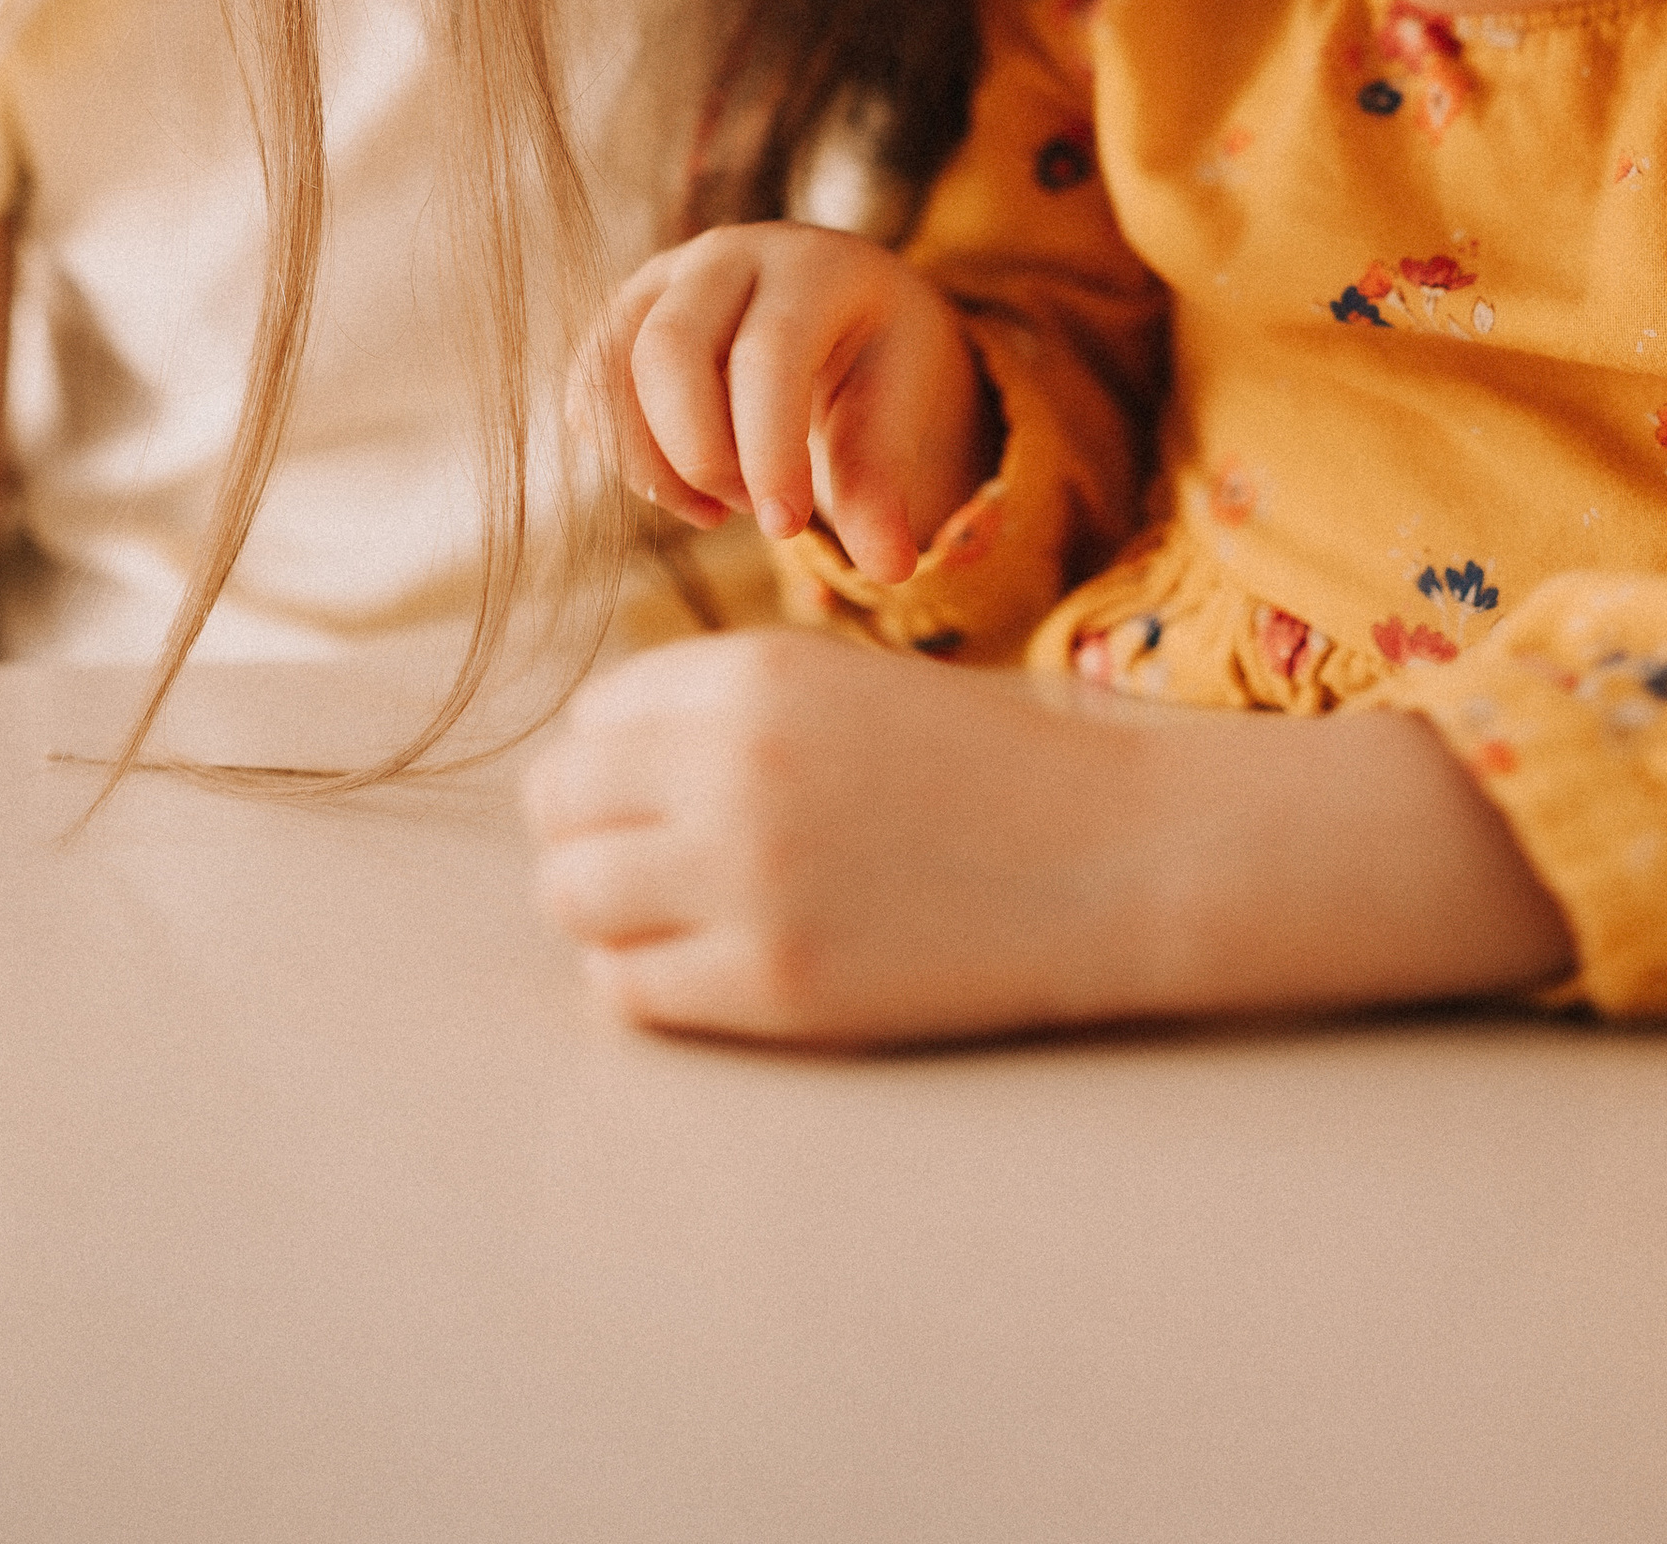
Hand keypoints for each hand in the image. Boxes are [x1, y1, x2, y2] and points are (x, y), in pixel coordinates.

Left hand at [525, 630, 1576, 1045]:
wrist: (1108, 855)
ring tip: (672, 911)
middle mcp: (729, 767)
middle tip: (648, 856)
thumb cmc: (979, 764)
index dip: (617, 755)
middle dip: (588, 830)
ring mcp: (745, 881)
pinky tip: (710, 963)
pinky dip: (646, 981)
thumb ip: (722, 706)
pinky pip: (628, 989)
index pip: (593, 715)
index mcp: (750, 676)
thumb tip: (588, 758)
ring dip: (605, 907)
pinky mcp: (772, 986)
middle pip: (559, 806)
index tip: (660, 787)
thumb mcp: (841, 685)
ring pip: (573, 898)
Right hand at [586, 224, 996, 583]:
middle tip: (753, 511)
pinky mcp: (622, 315)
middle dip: (699, 457)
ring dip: (651, 465)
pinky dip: (622, 455)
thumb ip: (881, 481)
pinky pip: (588, 389)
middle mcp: (725, 256)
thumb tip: (890, 569)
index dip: (769, 449)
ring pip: (608, 371)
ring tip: (720, 505)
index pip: (769, 352)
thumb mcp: (899, 402)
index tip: (786, 527)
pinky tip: (686, 482)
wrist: (843, 302)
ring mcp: (662, 279)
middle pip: (668, 351)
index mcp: (810, 266)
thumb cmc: (875, 354)